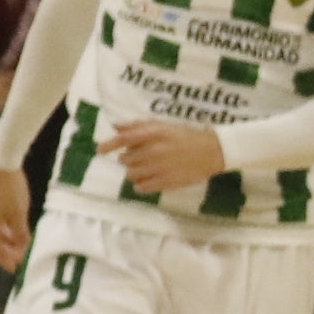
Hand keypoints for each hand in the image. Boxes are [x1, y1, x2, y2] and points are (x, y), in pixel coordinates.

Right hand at [0, 164, 36, 272]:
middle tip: (21, 260)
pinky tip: (18, 232)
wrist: (3, 163)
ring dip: (8, 241)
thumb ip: (20, 233)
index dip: (4, 260)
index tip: (16, 269)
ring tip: (22, 248)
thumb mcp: (19, 214)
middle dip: (7, 252)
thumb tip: (24, 250)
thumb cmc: (11, 189)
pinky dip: (7, 230)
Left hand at [99, 117, 229, 192]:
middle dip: (127, 159)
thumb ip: (139, 126)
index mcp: (153, 134)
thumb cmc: (187, 136)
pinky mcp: (167, 182)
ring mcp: (160, 168)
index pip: (123, 139)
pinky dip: (140, 185)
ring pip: (132, 174)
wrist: (214, 151)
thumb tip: (116, 127)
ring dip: (133, 172)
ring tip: (144, 170)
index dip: (109, 145)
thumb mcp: (163, 126)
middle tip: (138, 158)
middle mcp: (154, 150)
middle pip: (126, 159)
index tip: (100, 150)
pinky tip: (147, 181)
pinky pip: (143, 187)